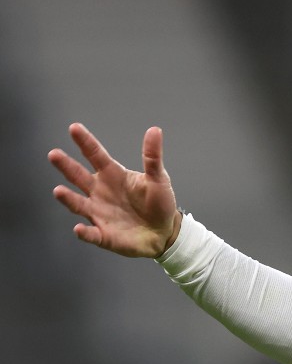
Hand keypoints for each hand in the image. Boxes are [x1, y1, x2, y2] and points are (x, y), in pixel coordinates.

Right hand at [49, 123, 180, 257]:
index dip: (85, 142)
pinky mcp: (103, 235)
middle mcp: (100, 192)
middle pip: (79, 176)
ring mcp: (99, 212)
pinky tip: (79, 228)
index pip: (96, 155)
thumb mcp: (158, 179)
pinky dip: (84, 232)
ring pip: (78, 204)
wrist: (165, 232)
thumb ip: (153, 157)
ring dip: (68, 198)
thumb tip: (155, 130)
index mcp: (113, 175)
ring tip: (58, 191)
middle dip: (66, 166)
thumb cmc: (159, 203)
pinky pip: (91, 234)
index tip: (74, 128)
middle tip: (54, 154)